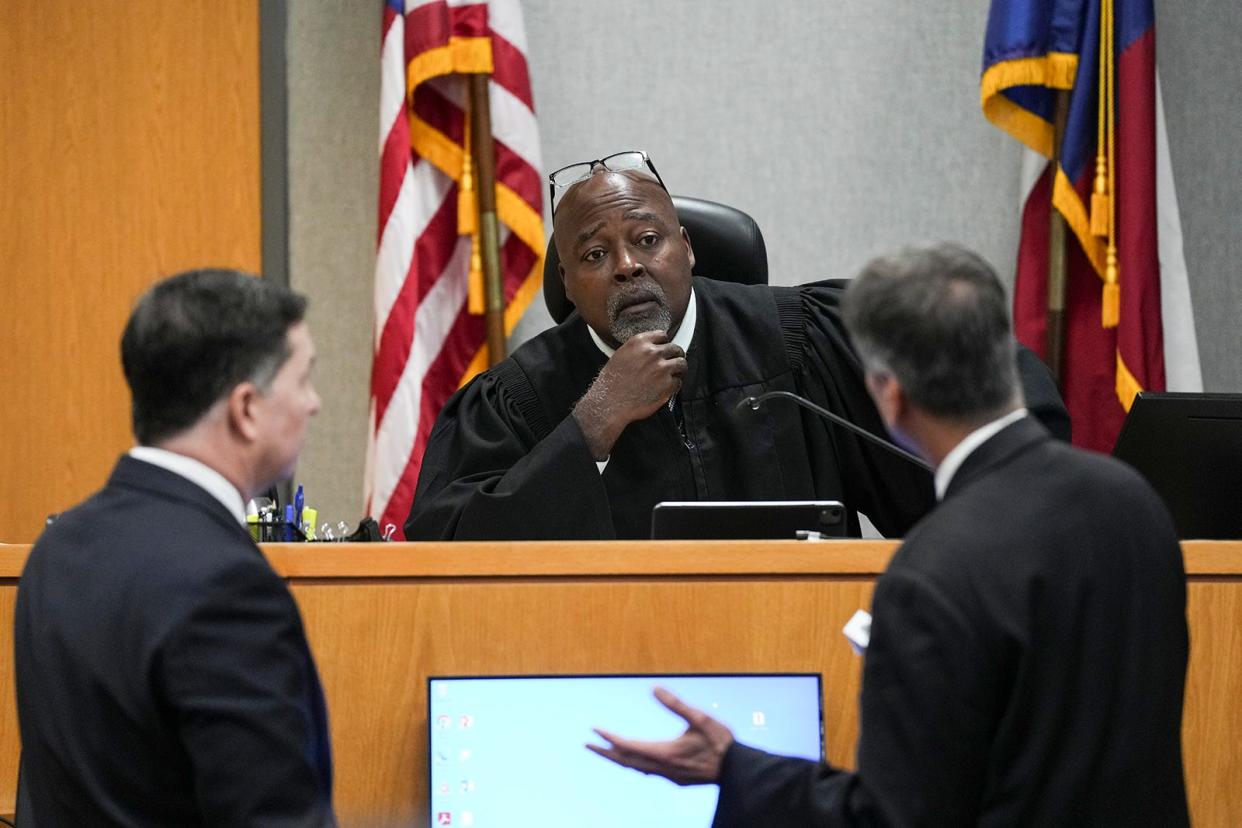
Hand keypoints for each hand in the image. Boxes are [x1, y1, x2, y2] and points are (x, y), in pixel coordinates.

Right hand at [573, 331, 686, 458]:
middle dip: (675, 356)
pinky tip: (666, 389)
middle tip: (673, 363)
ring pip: (682, 364)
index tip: (664, 350)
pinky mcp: (668, 384)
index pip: (662, 335)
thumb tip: (651, 351)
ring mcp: (662, 368)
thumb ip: (638, 351)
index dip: (664, 344)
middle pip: (675, 348)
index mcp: (640, 342)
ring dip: (679, 370)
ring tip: (675, 376)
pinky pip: (678, 382)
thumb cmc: (611, 383)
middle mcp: (652, 352)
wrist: (609, 403)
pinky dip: (674, 386)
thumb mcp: (621, 356)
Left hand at [586, 687, 734, 785]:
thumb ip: (675, 703)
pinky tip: (637, 760)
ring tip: (607, 751)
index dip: (609, 738)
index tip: (594, 730)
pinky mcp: (677, 780)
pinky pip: (649, 773)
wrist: (738, 770)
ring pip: (636, 769)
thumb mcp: (699, 717)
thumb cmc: (720, 742)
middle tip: (587, 744)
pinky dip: (636, 764)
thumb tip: (654, 688)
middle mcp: (662, 768)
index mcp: (664, 753)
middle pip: (626, 761)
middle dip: (605, 752)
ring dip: (619, 759)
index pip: (628, 746)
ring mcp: (669, 777)